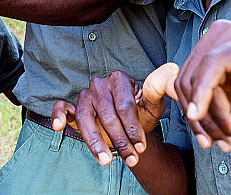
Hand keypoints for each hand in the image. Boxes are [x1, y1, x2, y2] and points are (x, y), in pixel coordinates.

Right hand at [52, 63, 177, 167]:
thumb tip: (173, 69)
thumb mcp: (153, 104)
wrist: (129, 125)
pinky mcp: (73, 106)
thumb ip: (160, 88)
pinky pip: (61, 108)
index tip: (141, 146)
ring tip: (106, 160)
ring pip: (85, 117)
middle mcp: (99, 84)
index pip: (124, 105)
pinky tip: (58, 127)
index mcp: (118, 78)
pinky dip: (58, 115)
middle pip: (107, 115)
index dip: (133, 128)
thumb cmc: (141, 112)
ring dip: (96, 141)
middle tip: (130, 159)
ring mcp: (84, 95)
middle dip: (120, 140)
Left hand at [173, 20, 230, 151]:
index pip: (183, 78)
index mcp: (214, 42)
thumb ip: (202, 96)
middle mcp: (220, 31)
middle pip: (186, 79)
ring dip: (211, 115)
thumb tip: (170, 92)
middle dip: (199, 117)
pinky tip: (212, 117)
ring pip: (197, 78)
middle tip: (218, 143)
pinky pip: (212, 70)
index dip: (190, 113)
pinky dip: (206, 97)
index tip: (205, 140)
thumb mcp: (229, 101)